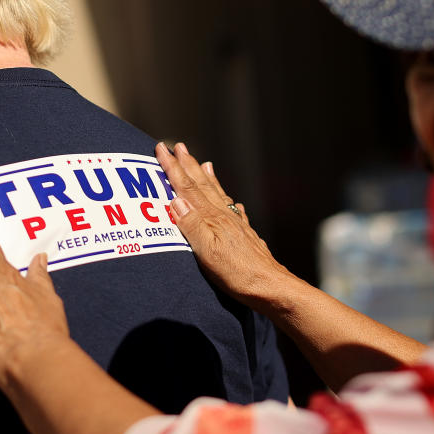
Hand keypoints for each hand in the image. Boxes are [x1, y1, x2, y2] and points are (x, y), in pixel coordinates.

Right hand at [155, 142, 292, 307]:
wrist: (271, 288)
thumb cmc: (238, 274)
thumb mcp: (208, 253)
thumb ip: (192, 226)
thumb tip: (175, 200)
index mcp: (212, 219)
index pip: (187, 188)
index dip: (173, 168)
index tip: (162, 148)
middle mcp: (224, 216)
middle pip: (202, 185)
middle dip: (189, 165)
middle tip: (178, 146)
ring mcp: (236, 224)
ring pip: (217, 194)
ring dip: (206, 177)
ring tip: (203, 163)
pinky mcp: (244, 235)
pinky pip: (231, 208)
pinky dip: (226, 199)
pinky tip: (230, 199)